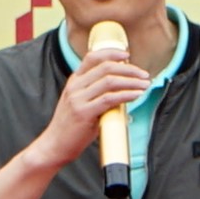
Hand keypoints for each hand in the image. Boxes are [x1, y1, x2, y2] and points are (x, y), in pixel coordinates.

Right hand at [41, 30, 145, 163]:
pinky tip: (136, 95)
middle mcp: (75, 86)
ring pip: (110, 81)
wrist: (55, 145)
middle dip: (129, 69)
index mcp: (74, 81)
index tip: (127, 55)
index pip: (92, 57)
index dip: (111, 53)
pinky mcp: (84, 113)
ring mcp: (78, 99)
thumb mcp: (81, 103)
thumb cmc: (71, 127)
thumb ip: (96, 93)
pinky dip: (126, 95)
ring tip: (145, 85)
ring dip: (131, 82)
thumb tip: (123, 87)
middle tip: (144, 75)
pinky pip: (109, 99)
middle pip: (106, 67)